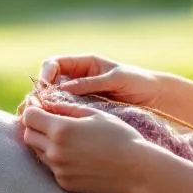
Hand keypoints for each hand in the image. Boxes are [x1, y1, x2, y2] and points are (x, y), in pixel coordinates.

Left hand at [19, 100, 149, 192]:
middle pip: (28, 135)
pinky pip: (51, 168)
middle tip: (50, 122)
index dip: (33, 109)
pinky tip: (76, 155)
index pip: (29, 117)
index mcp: (61, 130)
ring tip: (66, 138)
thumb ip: (66, 108)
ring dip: (45, 143)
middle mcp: (55, 151)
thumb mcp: (95, 115)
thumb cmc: (120, 136)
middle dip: (35, 126)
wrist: (138, 170)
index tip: (41, 107)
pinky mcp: (65, 183)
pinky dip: (57, 160)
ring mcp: (59, 170)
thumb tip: (46, 103)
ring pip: (38, 152)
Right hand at [39, 54, 164, 107]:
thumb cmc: (139, 82)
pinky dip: (57, 119)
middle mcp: (77, 79)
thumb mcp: (116, 79)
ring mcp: (79, 97)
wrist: (156, 100)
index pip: (54, 64)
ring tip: (41, 118)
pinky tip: (54, 127)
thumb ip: (91, 82)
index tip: (45, 87)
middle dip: (40, 93)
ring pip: (53, 101)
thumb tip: (63, 89)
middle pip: (48, 83)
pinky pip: (65, 114)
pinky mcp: (83, 113)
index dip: (45, 74)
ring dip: (45, 108)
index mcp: (84, 64)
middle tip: (36, 106)